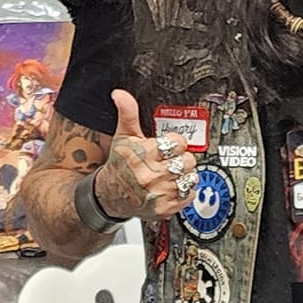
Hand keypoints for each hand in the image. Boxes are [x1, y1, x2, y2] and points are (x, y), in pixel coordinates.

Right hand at [92, 89, 197, 221]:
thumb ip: (127, 114)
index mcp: (142, 155)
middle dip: (180, 158)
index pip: (178, 142)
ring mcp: (159, 194)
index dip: (175, 142)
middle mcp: (151, 175)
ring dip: (184, 175)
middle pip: (188, 159)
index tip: (168, 146)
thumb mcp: (123, 137)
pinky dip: (184, 191)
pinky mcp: (165, 208)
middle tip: (169, 160)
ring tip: (170, 174)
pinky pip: (190, 194)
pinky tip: (171, 187)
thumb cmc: (120, 165)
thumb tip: (120, 94)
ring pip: (191, 177)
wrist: (110, 196)